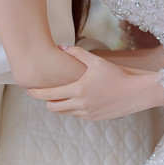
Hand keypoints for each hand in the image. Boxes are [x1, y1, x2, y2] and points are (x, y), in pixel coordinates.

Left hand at [26, 45, 163, 120]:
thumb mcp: (97, 62)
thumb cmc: (117, 75)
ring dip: (59, 105)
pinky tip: (73, 100)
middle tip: (43, 93)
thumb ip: (78, 53)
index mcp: (78, 90)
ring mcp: (87, 114)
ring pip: (64, 112)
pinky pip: (76, 115)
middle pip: (53, 107)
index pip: (50, 94)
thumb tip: (62, 46)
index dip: (37, 93)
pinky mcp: (94, 118)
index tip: (28, 90)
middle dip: (46, 101)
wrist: (135, 93)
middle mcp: (80, 105)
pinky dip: (71, 109)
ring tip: (57, 96)